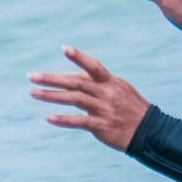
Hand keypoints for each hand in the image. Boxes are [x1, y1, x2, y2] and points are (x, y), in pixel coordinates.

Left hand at [29, 46, 148, 151]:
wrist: (150, 133)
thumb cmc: (130, 108)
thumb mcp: (118, 90)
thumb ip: (96, 82)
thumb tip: (75, 74)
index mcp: (110, 83)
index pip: (94, 67)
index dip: (80, 58)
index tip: (64, 48)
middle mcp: (106, 94)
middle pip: (75, 82)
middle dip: (51, 79)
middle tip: (31, 76)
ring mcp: (104, 110)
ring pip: (74, 99)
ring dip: (51, 96)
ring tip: (32, 93)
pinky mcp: (102, 126)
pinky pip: (80, 122)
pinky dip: (64, 120)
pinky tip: (49, 118)